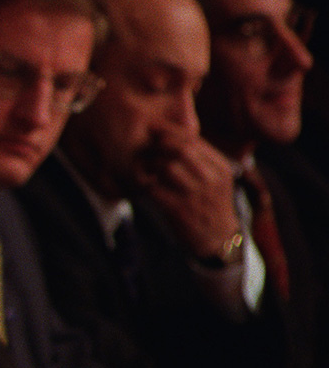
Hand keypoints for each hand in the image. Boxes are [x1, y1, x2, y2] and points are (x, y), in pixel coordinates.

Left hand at [134, 133, 243, 258]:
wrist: (219, 238)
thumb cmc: (210, 203)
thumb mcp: (216, 179)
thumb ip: (200, 159)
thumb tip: (173, 134)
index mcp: (220, 168)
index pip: (194, 140)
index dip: (169, 132)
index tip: (154, 129)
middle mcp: (211, 180)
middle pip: (181, 149)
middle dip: (159, 145)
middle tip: (147, 148)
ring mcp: (196, 196)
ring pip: (167, 167)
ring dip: (150, 165)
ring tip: (145, 168)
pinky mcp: (180, 211)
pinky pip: (155, 189)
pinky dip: (145, 185)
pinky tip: (146, 186)